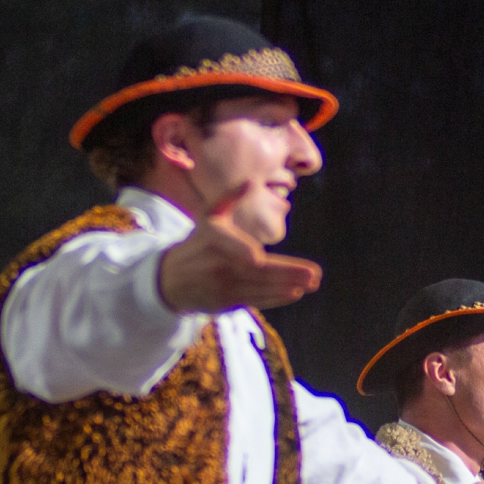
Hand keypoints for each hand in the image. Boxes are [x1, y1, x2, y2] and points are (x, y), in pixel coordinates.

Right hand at [158, 182, 321, 313]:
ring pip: (259, 287)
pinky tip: (295, 292)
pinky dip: (276, 298)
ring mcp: (223, 286)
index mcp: (212, 239)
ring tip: (311, 282)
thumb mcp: (208, 217)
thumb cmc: (198, 243)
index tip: (258, 258)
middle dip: (286, 273)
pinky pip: (256, 300)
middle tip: (312, 273)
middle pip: (255, 270)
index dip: (241, 251)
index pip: (228, 246)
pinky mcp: (227, 302)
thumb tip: (250, 180)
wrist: (171, 280)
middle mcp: (217, 264)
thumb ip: (229, 198)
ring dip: (287, 286)